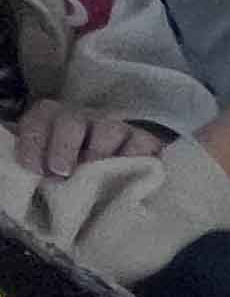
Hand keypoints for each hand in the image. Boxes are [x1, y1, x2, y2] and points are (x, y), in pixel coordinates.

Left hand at [15, 99, 165, 178]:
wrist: (120, 177)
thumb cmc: (73, 173)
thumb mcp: (44, 163)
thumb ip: (33, 162)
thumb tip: (17, 170)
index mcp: (53, 121)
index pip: (39, 120)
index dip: (34, 142)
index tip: (34, 169)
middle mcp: (83, 119)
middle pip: (71, 121)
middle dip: (63, 146)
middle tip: (62, 173)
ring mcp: (115, 128)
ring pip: (108, 129)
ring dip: (99, 152)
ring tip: (96, 176)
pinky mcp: (144, 142)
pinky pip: (142, 143)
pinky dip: (135, 157)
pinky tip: (127, 173)